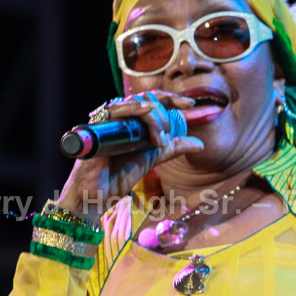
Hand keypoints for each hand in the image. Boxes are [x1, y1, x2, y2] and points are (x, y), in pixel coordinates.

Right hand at [57, 91, 203, 222]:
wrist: (96, 196)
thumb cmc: (117, 176)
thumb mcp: (152, 158)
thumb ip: (173, 148)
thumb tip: (200, 144)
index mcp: (132, 121)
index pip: (153, 100)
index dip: (172, 99)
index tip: (190, 105)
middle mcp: (120, 116)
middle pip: (147, 100)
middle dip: (163, 117)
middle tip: (163, 140)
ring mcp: (108, 120)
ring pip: (136, 103)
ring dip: (153, 118)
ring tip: (158, 139)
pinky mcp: (98, 126)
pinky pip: (117, 110)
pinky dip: (135, 108)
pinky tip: (148, 111)